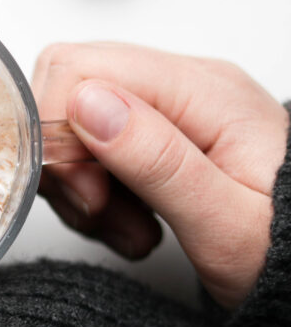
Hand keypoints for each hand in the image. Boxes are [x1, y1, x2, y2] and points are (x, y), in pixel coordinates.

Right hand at [33, 43, 288, 308]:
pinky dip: (96, 193)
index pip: (79, 69)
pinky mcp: (161, 133)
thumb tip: (85, 101)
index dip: (58, 133)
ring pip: (73, 122)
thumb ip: (157, 160)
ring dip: (82, 186)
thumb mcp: (226, 225)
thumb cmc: (290, 256)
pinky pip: (94, 147)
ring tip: (131, 229)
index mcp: (203, 92)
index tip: (88, 195)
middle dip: (66, 162)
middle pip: (69, 90)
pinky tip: (133, 223)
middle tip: (102, 212)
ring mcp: (174, 107)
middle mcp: (185, 86)